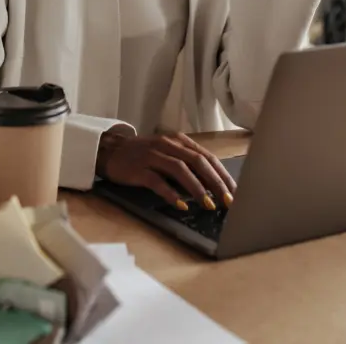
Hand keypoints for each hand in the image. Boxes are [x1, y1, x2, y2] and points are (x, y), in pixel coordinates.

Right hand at [96, 131, 236, 209]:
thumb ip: (187, 163)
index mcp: (178, 141)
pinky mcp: (139, 169)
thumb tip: (213, 185)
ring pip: (180, 170)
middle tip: (227, 201)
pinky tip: (181, 205)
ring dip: (197, 188)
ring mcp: (153, 156)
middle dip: (216, 182)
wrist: (110, 151)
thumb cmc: (143, 155)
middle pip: (198, 162)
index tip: (235, 192)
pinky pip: (157, 181)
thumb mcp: (168, 153)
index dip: (222, 174)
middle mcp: (168, 145)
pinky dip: (171, 193)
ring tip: (209, 204)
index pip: (207, 156)